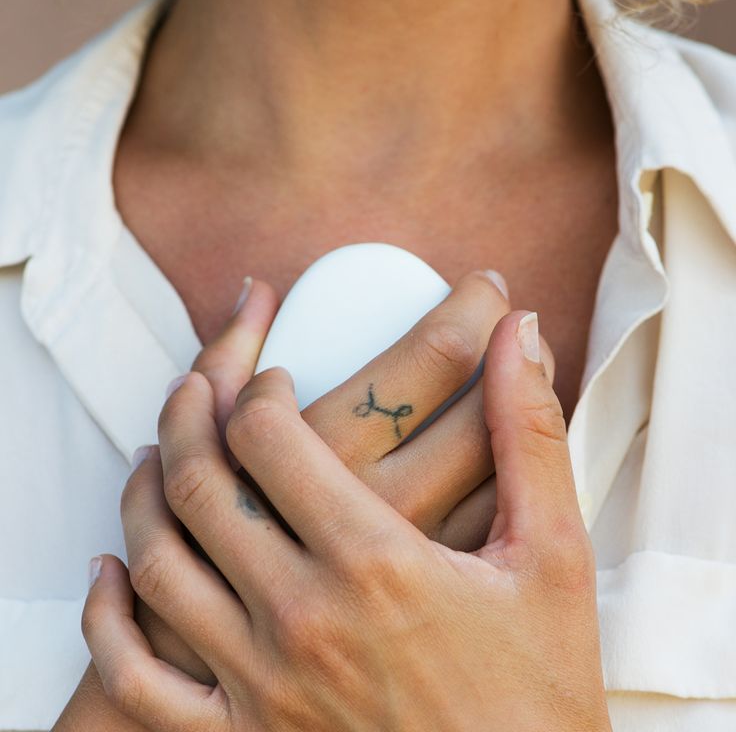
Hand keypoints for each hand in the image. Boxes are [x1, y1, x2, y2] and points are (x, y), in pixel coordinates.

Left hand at [82, 309, 608, 731]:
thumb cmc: (543, 687)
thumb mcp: (554, 553)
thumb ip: (529, 433)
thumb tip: (523, 331)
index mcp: (377, 560)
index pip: (272, 439)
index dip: (258, 387)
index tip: (272, 373)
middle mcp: (304, 617)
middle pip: (204, 486)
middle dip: (189, 417)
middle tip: (198, 386)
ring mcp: (263, 685)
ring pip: (158, 564)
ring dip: (144, 495)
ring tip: (155, 453)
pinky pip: (139, 681)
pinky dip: (107, 620)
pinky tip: (107, 573)